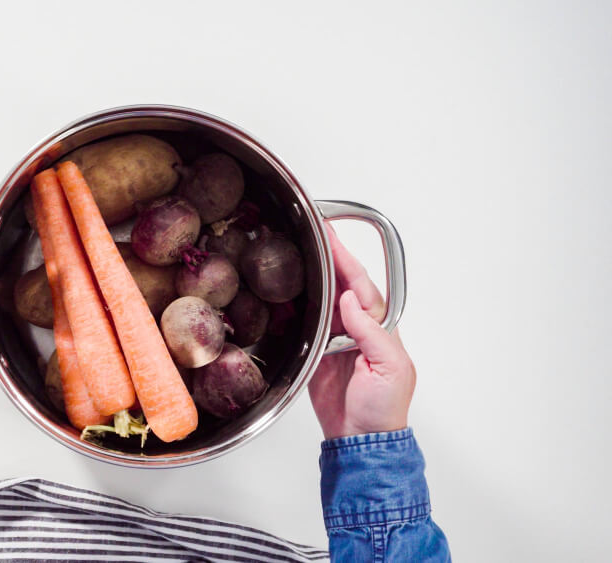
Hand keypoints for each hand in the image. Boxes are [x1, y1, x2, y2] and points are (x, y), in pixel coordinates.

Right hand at [308, 223, 415, 439]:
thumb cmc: (384, 409)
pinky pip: (304, 323)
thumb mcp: (390, 368)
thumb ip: (371, 332)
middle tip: (309, 231)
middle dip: (326, 256)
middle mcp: (357, 327)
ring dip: (309, 275)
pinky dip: (294, 305)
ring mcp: (335, 339)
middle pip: (339, 283)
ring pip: (321, 298)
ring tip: (294, 251)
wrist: (361, 440)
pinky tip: (284, 290)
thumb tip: (352, 300)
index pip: (360, 282)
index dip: (344, 257)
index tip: (329, 234)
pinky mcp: (316, 353)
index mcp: (379, 326)